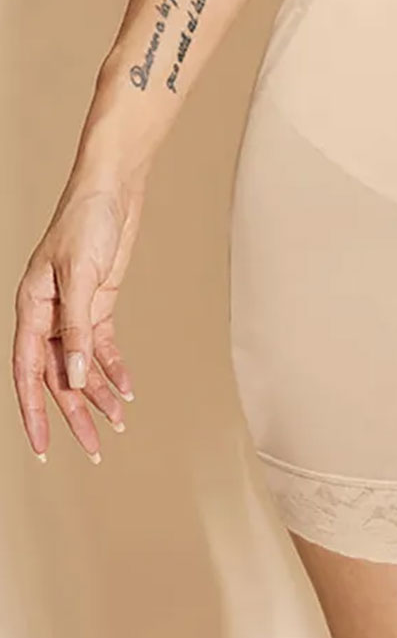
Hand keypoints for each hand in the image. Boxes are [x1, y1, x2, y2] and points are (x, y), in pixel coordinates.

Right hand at [12, 174, 140, 461]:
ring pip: (81, 365)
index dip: (33, 411)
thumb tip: (76, 376)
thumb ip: (79, 327)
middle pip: (57, 376)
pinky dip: (114, 368)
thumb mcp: (82, 276)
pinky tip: (127, 389)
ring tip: (117, 423)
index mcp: (30, 308)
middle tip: (93, 449)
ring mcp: (74, 310)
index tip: (41, 447)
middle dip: (73, 415)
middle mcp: (48, 314)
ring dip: (98, 394)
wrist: (113, 187)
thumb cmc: (87, 221)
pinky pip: (102, 346)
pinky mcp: (99, 303)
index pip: (27, 372)